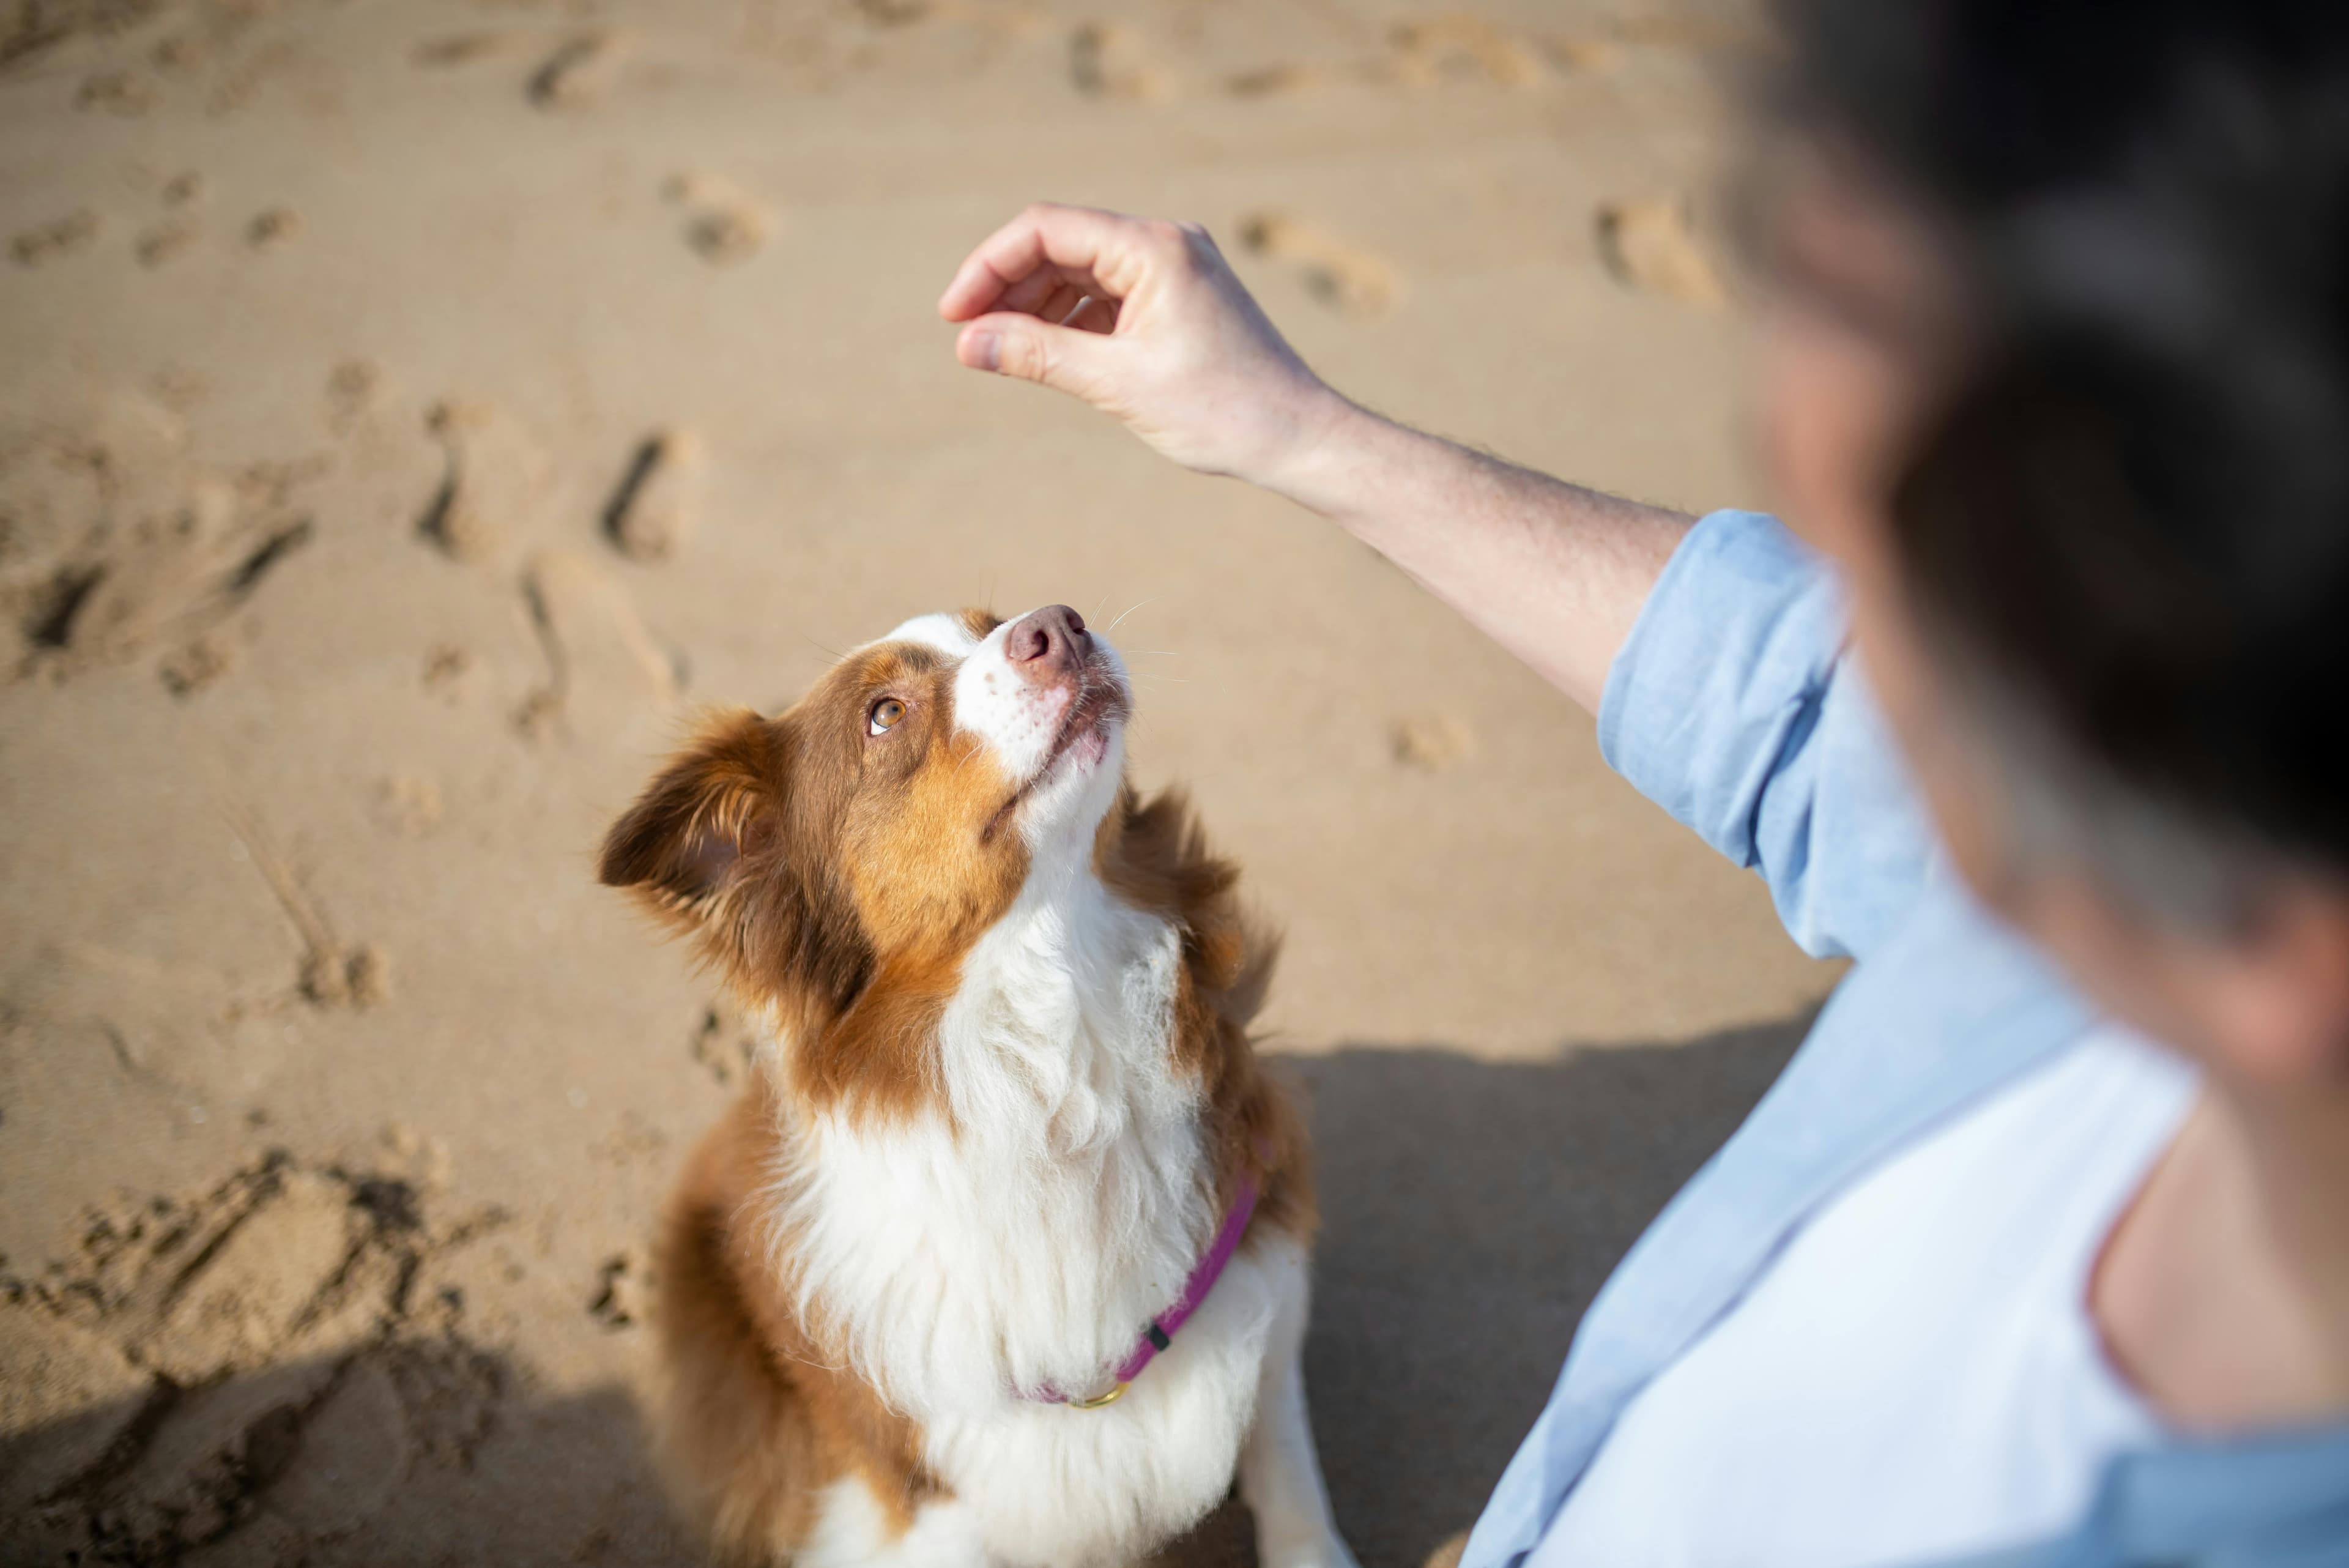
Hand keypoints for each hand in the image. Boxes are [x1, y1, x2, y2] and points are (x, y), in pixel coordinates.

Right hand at [938, 203, 1348, 489]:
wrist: (1298, 438)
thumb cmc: (1221, 412)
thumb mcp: (1117, 383)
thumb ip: (1038, 355)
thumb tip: (967, 343)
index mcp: (1155, 247)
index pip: (1047, 228)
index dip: (990, 266)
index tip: (954, 315)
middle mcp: (1166, 244)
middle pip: (1061, 245)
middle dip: (1007, 287)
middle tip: (967, 339)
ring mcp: (1175, 269)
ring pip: (1081, 272)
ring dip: (1035, 306)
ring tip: (997, 351)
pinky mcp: (1178, 299)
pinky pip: (1108, 296)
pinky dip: (1070, 321)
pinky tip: (1045, 355)